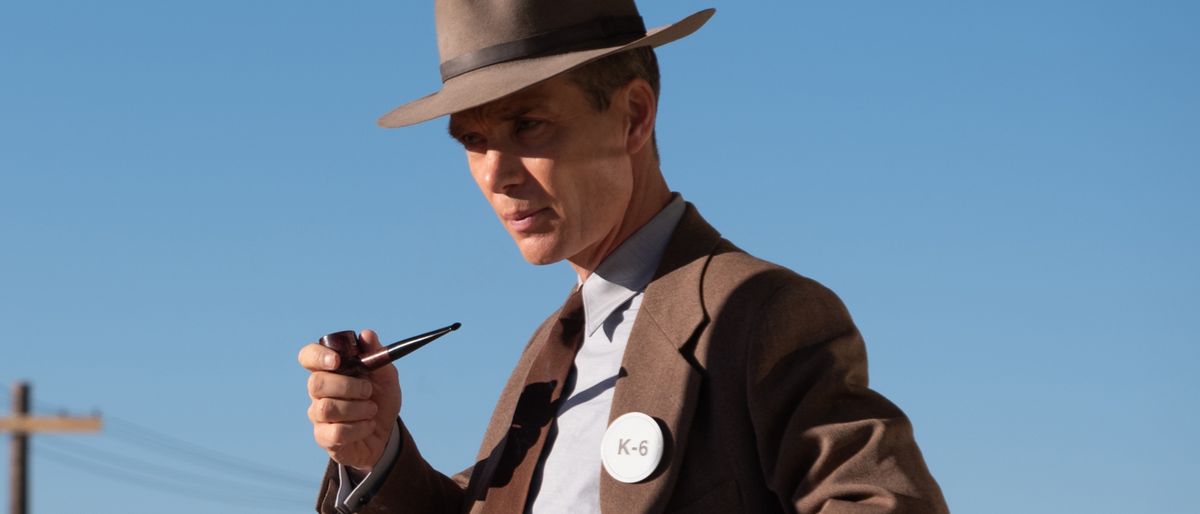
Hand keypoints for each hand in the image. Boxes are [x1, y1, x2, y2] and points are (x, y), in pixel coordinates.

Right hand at [299, 329, 401, 471]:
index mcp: (330, 370)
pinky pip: (336, 432)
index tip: (336, 361)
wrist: (386, 434)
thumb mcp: (386, 377)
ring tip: (372, 410)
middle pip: (316, 383)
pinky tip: (368, 426)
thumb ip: (377, 355)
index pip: (308, 356)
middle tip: (368, 391)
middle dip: (348, 386)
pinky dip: (359, 428)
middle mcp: (319, 392)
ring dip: (357, 409)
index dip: (317, 356)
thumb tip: (367, 334)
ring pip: (327, 408)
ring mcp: (318, 415)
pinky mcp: (324, 437)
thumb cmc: (380, 400)